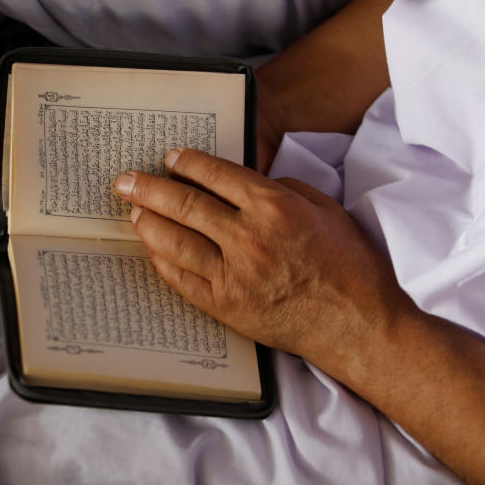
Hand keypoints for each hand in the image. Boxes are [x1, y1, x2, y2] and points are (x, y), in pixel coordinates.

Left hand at [113, 148, 414, 366]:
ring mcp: (233, 275)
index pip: (215, 175)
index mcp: (274, 207)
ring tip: (132, 211)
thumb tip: (242, 186)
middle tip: (125, 180)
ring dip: (148, 223)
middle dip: (149, 188)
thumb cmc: (349, 265)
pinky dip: (162, 261)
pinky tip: (152, 249)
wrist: (359, 325)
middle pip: (185, 205)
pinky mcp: (226, 307)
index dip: (186, 164)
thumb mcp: (325, 209)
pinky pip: (182, 279)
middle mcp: (248, 238)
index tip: (169, 158)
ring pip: (176, 241)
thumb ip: (281, 189)